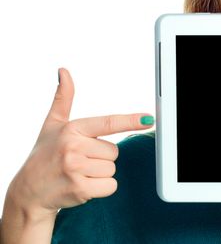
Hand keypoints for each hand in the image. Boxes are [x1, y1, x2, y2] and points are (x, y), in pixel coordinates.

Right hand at [7, 68, 154, 222]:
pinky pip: (110, 186)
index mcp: (72, 129)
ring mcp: (76, 169)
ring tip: (79, 173)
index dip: (130, 120)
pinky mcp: (80, 189)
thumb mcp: (52, 124)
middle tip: (80, 160)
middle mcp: (73, 147)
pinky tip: (82, 186)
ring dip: (100, 174)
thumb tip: (64, 71)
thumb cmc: (45, 154)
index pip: (108, 123)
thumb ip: (63, 98)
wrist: (29, 191)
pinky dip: (101, 188)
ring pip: (112, 169)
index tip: (149, 118)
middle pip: (114, 151)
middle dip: (101, 157)